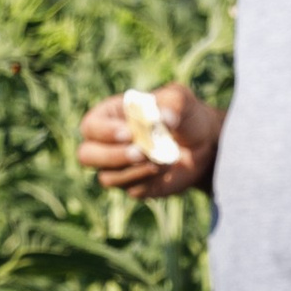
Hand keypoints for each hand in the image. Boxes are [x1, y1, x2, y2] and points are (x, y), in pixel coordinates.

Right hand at [76, 82, 220, 201]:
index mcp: (111, 116)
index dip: (104, 132)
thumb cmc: (185, 115)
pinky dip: (149, 180)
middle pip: (87, 156)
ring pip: (107, 177)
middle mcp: (108, 143)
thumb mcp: (180, 100)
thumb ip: (171, 103)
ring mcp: (119, 168)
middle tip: (139, 152)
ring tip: (161, 159)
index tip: (129, 132)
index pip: (90, 127)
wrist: (204, 144)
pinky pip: (131, 190)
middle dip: (111, 156)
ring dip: (134, 170)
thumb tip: (163, 119)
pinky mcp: (134, 186)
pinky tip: (167, 166)